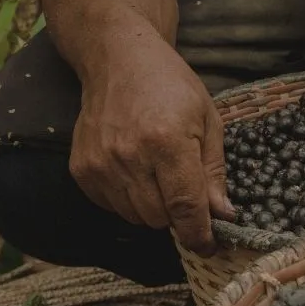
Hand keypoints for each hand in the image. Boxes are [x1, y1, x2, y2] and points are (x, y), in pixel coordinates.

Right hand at [69, 36, 235, 253]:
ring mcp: (101, 164)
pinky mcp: (82, 169)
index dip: (199, 234)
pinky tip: (133, 169)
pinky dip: (127, 199)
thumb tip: (222, 216)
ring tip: (156, 172)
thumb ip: (213, 172)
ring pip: (135, 218)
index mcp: (167, 142)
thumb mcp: (207, 120)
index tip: (209, 245)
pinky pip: (111, 207)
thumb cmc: (170, 86)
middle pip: (159, 219)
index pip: (185, 208)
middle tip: (181, 187)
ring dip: (151, 207)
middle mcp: (129, 156)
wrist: (118, 60)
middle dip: (176, 214)